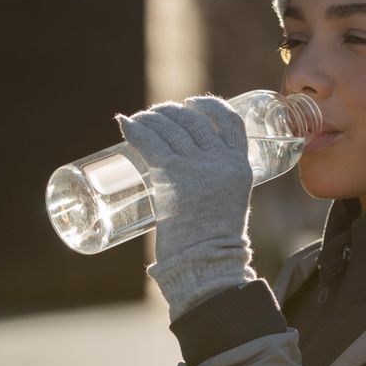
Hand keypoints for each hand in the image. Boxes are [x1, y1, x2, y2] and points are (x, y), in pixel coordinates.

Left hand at [116, 96, 256, 319]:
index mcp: (240, 166)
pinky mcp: (173, 175)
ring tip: (140, 119)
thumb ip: (216, 186)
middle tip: (157, 115)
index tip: (194, 102)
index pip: (231, 121)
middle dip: (172, 112)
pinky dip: (135, 129)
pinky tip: (124, 123)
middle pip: (194, 120)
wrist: (206, 263)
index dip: (210, 105)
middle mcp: (220, 161)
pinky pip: (150, 142)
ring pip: (170, 128)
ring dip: (151, 118)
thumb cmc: (213, 243)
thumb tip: (190, 177)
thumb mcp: (228, 204)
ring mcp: (197, 166)